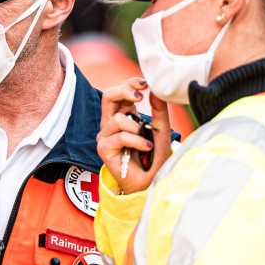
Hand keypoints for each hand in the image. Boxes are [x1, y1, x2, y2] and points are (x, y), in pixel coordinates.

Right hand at [97, 78, 173, 193]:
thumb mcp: (161, 130)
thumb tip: (155, 91)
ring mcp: (105, 136)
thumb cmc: (155, 158)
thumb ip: (159, 111)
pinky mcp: (103, 149)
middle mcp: (111, 124)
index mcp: (123, 116)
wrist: (151, 181)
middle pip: (108, 96)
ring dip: (137, 129)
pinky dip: (136, 141)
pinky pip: (120, 136)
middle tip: (140, 96)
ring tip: (147, 142)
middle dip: (124, 91)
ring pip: (117, 119)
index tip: (145, 83)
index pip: (119, 92)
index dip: (129, 83)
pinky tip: (146, 148)